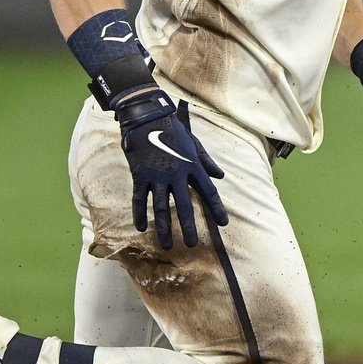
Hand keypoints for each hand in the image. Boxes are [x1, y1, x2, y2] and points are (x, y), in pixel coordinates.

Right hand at [120, 100, 227, 249]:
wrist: (147, 118)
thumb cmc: (172, 129)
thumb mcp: (194, 143)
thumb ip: (207, 161)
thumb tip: (221, 175)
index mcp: (193, 166)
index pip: (209, 191)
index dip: (217, 208)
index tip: (223, 223)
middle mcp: (177, 174)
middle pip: (185, 205)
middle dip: (188, 226)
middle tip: (192, 244)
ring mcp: (158, 176)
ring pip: (162, 207)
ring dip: (164, 228)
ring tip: (166, 245)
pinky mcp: (141, 175)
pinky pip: (140, 199)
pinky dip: (139, 214)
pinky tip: (141, 228)